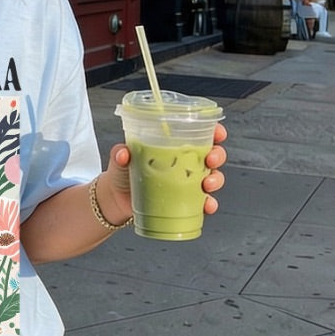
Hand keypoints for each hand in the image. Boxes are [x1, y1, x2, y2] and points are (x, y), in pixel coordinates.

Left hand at [108, 122, 227, 213]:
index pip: (199, 133)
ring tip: (206, 184)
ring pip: (213, 177)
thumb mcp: (120, 159)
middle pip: (212, 154)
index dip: (214, 131)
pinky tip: (206, 205)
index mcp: (172, 145)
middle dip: (217, 155)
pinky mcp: (186, 200)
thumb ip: (120, 153)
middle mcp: (184, 162)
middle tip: (210, 159)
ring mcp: (187, 181)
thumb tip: (123, 153)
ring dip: (216, 180)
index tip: (218, 133)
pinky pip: (204, 201)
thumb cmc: (122, 172)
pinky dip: (209, 204)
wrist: (117, 200)